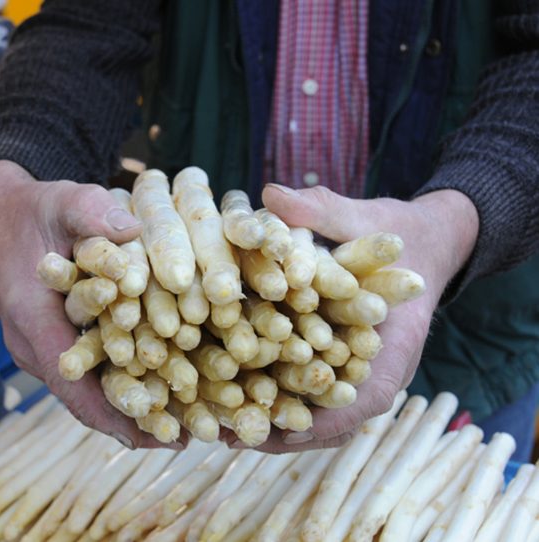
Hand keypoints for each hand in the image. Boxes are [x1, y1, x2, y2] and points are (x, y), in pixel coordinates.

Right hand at [0, 161, 176, 448]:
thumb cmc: (34, 207)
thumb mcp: (63, 200)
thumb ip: (93, 212)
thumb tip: (133, 230)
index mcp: (31, 319)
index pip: (72, 383)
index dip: (116, 412)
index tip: (159, 434)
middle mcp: (32, 344)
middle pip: (83, 397)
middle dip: (132, 420)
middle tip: (183, 438)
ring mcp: (40, 346)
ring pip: (85, 390)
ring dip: (128, 410)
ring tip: (178, 428)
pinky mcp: (53, 340)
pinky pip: (85, 373)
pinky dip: (118, 386)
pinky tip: (157, 395)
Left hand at [233, 184, 478, 452]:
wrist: (416, 243)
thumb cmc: (397, 234)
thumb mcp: (366, 219)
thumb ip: (324, 211)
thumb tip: (271, 194)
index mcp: (393, 350)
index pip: (362, 404)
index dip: (317, 422)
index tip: (274, 429)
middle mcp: (370, 372)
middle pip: (327, 418)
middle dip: (280, 430)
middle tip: (229, 436)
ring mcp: (349, 371)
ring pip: (310, 409)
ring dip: (268, 420)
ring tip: (219, 429)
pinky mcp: (328, 359)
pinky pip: (299, 387)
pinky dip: (268, 394)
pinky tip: (224, 392)